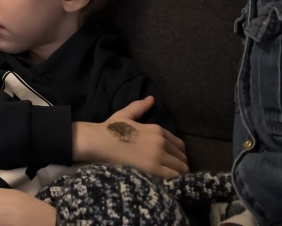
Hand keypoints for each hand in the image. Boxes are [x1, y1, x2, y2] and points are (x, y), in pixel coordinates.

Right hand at [72, 96, 188, 178]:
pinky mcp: (153, 169)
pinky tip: (169, 183)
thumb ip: (139, 107)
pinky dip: (174, 180)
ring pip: (181, 168)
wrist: (99, 142)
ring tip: (172, 178)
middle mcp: (160, 142)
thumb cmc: (110, 129)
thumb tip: (152, 98)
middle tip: (174, 171)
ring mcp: (157, 155)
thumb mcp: (125, 114)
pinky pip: (173, 176)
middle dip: (180, 164)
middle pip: (182, 157)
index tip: (174, 160)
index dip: (179, 153)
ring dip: (179, 173)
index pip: (179, 144)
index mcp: (157, 129)